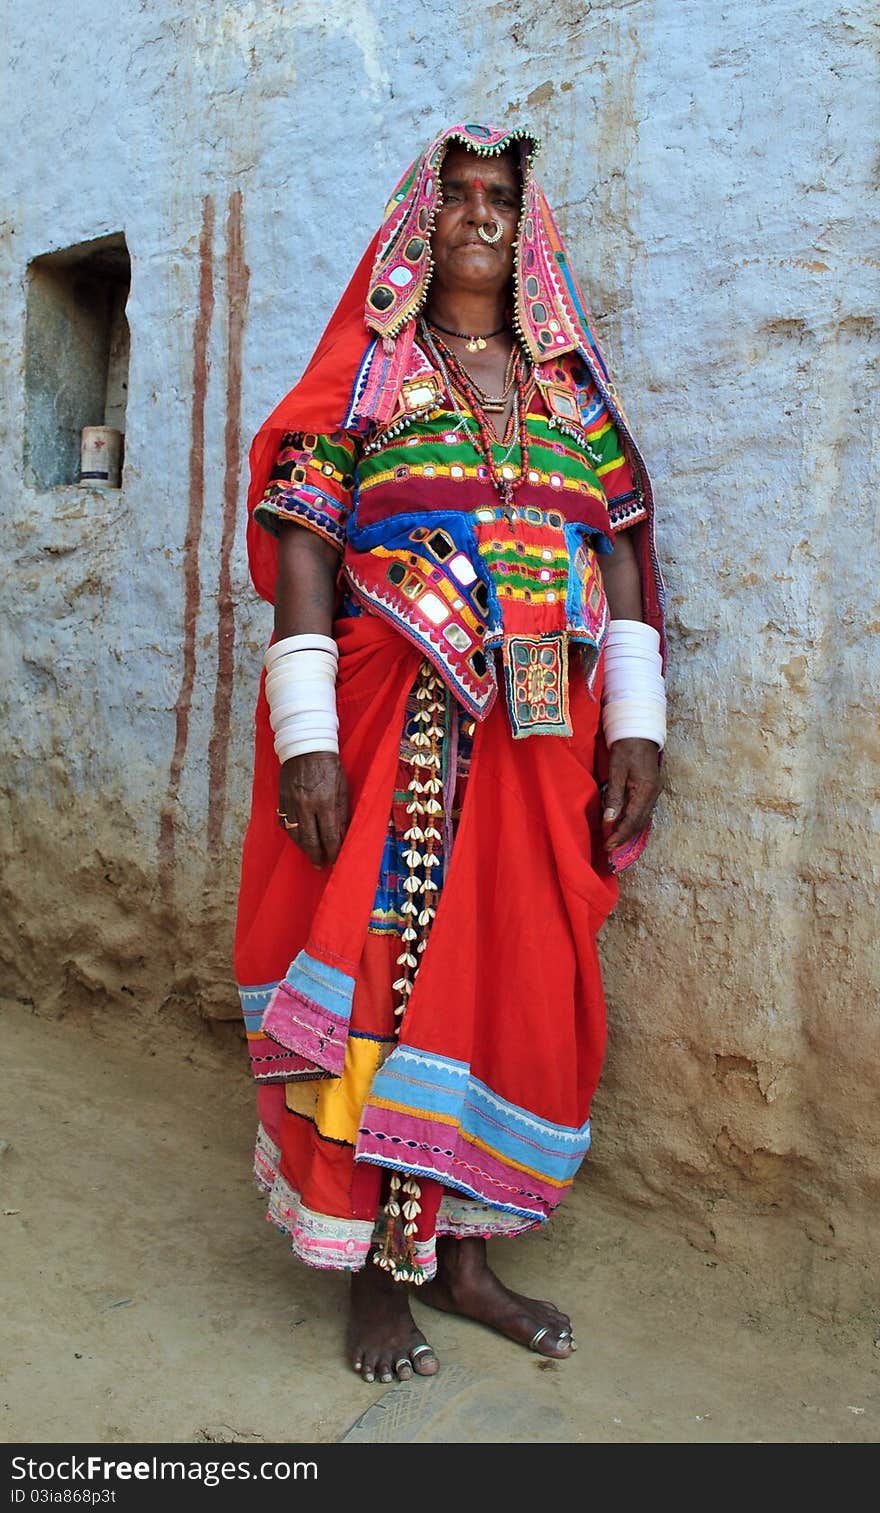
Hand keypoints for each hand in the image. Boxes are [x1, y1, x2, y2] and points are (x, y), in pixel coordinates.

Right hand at [278, 752, 349, 867]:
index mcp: (324, 801)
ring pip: (295, 834)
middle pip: (310, 840)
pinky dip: (292, 833)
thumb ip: (342, 813)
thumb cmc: (329, 766)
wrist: (305, 746)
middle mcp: (306, 805)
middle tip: (321, 865)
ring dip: (303, 848)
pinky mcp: (281, 799)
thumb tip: (343, 836)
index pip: (330, 835)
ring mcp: (291, 803)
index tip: (335, 861)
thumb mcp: (342, 787)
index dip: (333, 851)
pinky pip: (284, 823)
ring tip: (311, 854)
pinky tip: (298, 838)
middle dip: (316, 856)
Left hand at [602, 737, 662, 851]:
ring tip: (613, 839)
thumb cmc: (626, 748)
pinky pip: (642, 810)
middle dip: (624, 837)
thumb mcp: (616, 771)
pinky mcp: (651, 789)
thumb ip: (614, 796)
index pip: (633, 820)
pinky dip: (631, 820)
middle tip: (609, 848)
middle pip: (639, 823)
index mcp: (645, 790)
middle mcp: (653, 794)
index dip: (620, 835)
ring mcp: (654, 792)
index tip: (608, 846)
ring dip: (628, 830)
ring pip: (641, 818)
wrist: (640, 732)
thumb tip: (609, 821)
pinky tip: (621, 824)